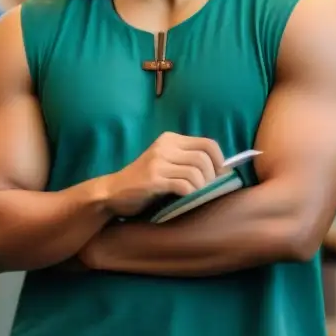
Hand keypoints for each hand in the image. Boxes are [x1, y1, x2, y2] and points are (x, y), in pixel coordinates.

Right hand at [104, 132, 225, 216]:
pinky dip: (189, 192)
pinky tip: (182, 195)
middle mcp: (164, 147)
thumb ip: (186, 159)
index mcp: (169, 139)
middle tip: (205, 187)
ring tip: (193, 192)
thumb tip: (221, 168)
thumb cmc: (144, 179)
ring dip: (200, 186)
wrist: (113, 191)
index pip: (208, 143)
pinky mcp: (153, 179)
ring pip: (196, 172)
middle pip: (204, 158)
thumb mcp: (165, 161)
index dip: (220, 160)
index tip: (219, 174)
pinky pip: (184, 185)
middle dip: (211, 176)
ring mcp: (157, 162)